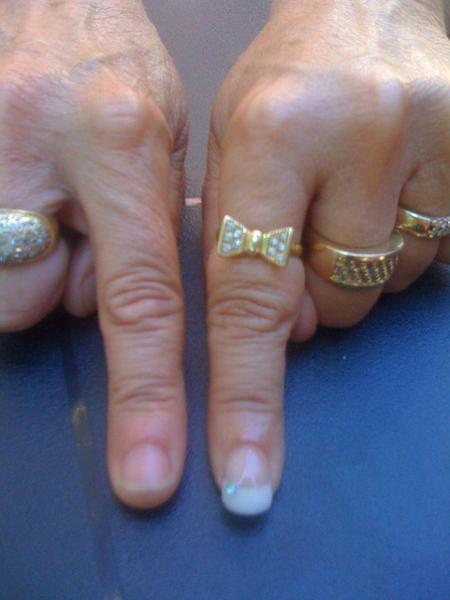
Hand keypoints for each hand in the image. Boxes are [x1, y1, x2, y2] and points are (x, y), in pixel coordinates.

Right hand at [0, 0, 187, 508]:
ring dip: (22, 260)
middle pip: (31, 303)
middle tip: (70, 219)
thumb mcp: (158, 132)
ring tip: (39, 196)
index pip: (140, 301)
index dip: (145, 398)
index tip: (147, 473)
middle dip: (56, 282)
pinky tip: (16, 194)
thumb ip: (149, 228)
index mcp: (119, 142)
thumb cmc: (108, 61)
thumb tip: (115, 307)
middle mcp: (34, 149)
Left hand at [203, 0, 449, 514]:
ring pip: (383, 287)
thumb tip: (270, 332)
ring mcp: (430, 150)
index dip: (244, 393)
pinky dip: (401, 250)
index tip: (247, 473)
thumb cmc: (289, 82)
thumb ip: (238, 239)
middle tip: (302, 234)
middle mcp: (358, 141)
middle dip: (306, 295)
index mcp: (273, 134)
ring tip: (348, 200)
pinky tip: (387, 198)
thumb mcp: (234, 144)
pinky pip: (432, 258)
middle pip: (328, 303)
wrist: (372, 9)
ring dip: (355, 269)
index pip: (248, 292)